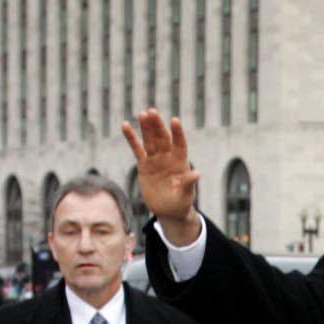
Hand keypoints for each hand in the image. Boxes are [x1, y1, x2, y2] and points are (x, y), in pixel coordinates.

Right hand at [120, 109, 202, 243]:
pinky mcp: (144, 164)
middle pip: (162, 138)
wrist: (168, 211)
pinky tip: (126, 125)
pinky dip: (131, 138)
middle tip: (152, 112)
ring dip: (146, 127)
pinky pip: (137, 149)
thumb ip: (188, 184)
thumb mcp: (185, 195)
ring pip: (150, 140)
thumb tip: (197, 174)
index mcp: (181, 162)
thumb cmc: (180, 203)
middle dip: (158, 126)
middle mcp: (168, 157)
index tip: (174, 120)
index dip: (177, 133)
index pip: (180, 144)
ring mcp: (155, 159)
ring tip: (142, 114)